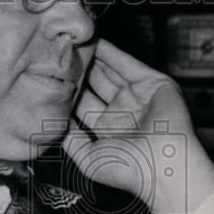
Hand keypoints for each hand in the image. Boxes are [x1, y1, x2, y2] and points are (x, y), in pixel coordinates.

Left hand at [65, 39, 213, 213]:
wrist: (162, 166)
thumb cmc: (129, 170)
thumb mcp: (88, 158)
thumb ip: (70, 140)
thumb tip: (52, 125)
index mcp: (108, 131)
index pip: (83, 106)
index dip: (69, 93)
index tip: (51, 80)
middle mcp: (122, 112)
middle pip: (95, 86)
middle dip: (79, 73)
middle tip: (60, 57)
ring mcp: (137, 97)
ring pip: (110, 73)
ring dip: (94, 59)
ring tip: (75, 45)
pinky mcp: (152, 84)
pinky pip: (128, 65)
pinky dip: (112, 53)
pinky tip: (96, 43)